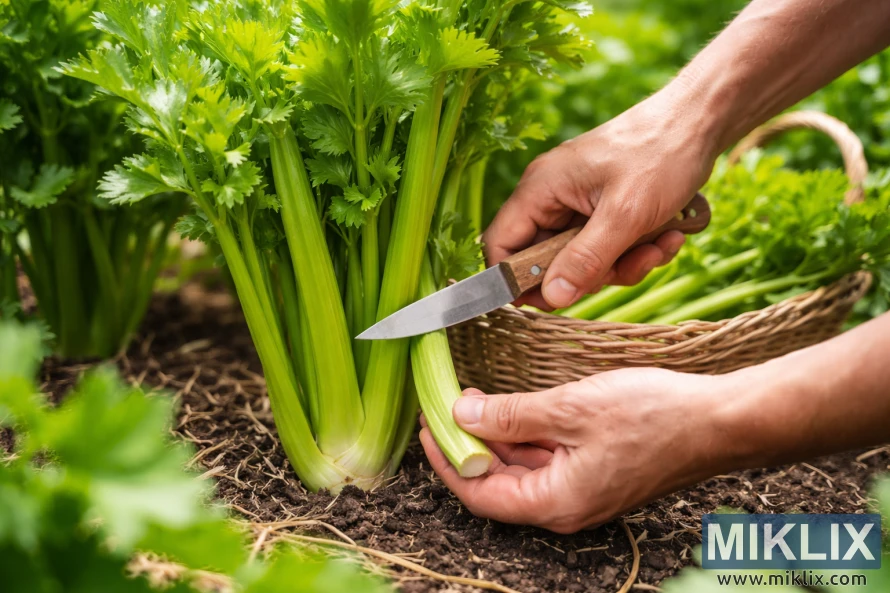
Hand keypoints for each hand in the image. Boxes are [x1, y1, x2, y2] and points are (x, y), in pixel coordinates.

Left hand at [420, 368, 736, 532]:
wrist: (721, 421)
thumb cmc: (656, 416)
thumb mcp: (572, 408)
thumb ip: (512, 415)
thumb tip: (461, 412)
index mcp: (556, 503)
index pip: (479, 494)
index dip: (446, 460)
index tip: (427, 424)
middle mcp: (565, 505)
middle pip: (497, 482)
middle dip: (467, 444)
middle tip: (445, 402)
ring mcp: (581, 490)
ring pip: (520, 468)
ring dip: (495, 436)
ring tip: (473, 398)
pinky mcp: (594, 471)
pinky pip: (545, 457)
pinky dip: (524, 433)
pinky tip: (513, 406)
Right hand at [484, 93, 717, 309]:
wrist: (702, 121)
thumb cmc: (662, 154)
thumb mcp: (625, 215)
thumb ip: (585, 259)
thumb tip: (553, 297)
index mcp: (540, 188)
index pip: (501, 244)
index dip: (515, 279)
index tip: (550, 302)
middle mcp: (552, 196)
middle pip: (545, 259)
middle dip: (587, 274)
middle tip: (621, 270)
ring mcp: (578, 203)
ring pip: (582, 259)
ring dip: (621, 265)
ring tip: (657, 247)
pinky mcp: (604, 209)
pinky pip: (607, 248)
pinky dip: (636, 251)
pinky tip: (668, 237)